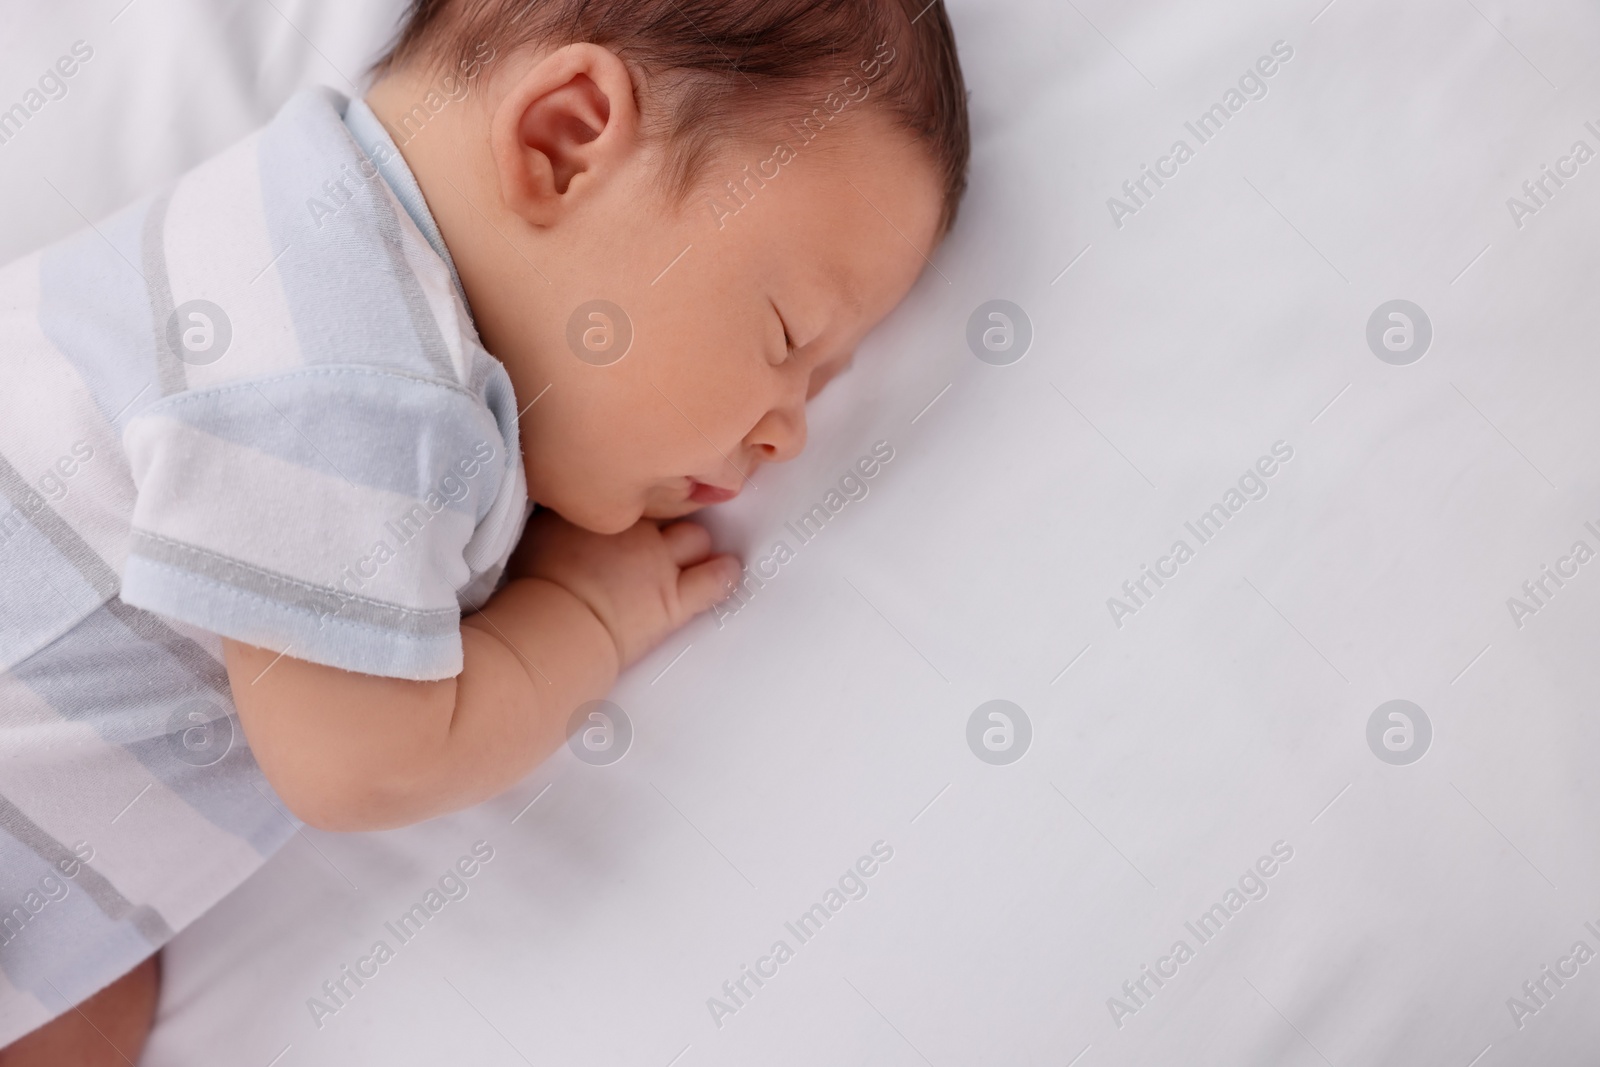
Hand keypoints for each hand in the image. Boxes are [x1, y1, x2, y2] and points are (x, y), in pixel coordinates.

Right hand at [508, 508, 741, 668]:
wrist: (558, 624)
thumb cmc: (537, 587)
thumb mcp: (538, 533)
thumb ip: (559, 517)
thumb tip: (562, 510)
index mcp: (603, 510)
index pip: (635, 491)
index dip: (640, 500)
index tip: (639, 508)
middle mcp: (637, 529)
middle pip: (669, 508)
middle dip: (668, 518)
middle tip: (663, 531)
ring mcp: (660, 563)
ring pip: (696, 538)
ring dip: (695, 545)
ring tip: (696, 552)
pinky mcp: (676, 600)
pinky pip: (716, 580)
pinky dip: (724, 575)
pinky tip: (727, 571)